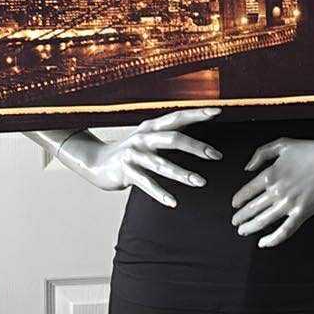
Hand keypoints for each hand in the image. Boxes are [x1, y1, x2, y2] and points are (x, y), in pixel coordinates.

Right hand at [45, 106, 223, 204]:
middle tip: (216, 155)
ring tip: (201, 182)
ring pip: (161, 164)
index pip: (177, 117)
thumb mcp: (147, 137)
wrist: (96, 163)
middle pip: (173, 139)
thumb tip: (193, 122)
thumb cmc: (130, 151)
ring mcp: (133, 155)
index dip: (196, 113)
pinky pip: (146, 184)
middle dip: (196, 147)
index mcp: (150, 127)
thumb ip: (167, 132)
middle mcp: (143, 138)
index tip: (217, 111)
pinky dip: (160, 193)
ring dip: (183, 174)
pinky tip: (173, 202)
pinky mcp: (126, 172)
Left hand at [230, 128, 313, 246]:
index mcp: (270, 174)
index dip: (238, 200)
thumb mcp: (281, 144)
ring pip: (263, 220)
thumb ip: (260, 154)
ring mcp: (289, 203)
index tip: (234, 205)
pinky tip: (264, 242)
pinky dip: (272, 239)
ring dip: (250, 227)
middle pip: (252, 208)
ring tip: (242, 231)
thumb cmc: (311, 150)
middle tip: (235, 222)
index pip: (247, 191)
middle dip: (241, 217)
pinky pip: (284, 230)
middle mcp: (277, 191)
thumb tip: (247, 168)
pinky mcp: (302, 212)